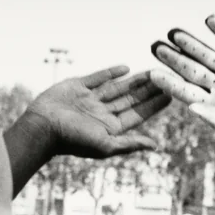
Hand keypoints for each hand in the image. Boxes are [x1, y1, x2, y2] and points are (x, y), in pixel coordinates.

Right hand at [24, 67, 169, 158]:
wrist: (43, 126)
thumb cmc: (73, 140)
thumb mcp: (105, 145)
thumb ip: (130, 144)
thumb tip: (155, 146)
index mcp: (110, 128)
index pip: (138, 114)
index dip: (155, 105)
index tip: (171, 95)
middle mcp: (102, 113)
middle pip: (131, 99)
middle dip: (148, 90)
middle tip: (166, 78)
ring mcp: (90, 100)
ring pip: (117, 88)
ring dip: (134, 81)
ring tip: (151, 72)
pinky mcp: (77, 87)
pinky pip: (97, 79)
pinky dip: (110, 73)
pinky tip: (125, 68)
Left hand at [149, 15, 214, 145]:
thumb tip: (192, 108)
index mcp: (213, 105)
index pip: (185, 92)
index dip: (168, 83)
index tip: (152, 74)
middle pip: (191, 69)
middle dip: (173, 58)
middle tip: (155, 47)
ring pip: (208, 54)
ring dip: (191, 43)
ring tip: (173, 33)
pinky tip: (210, 20)